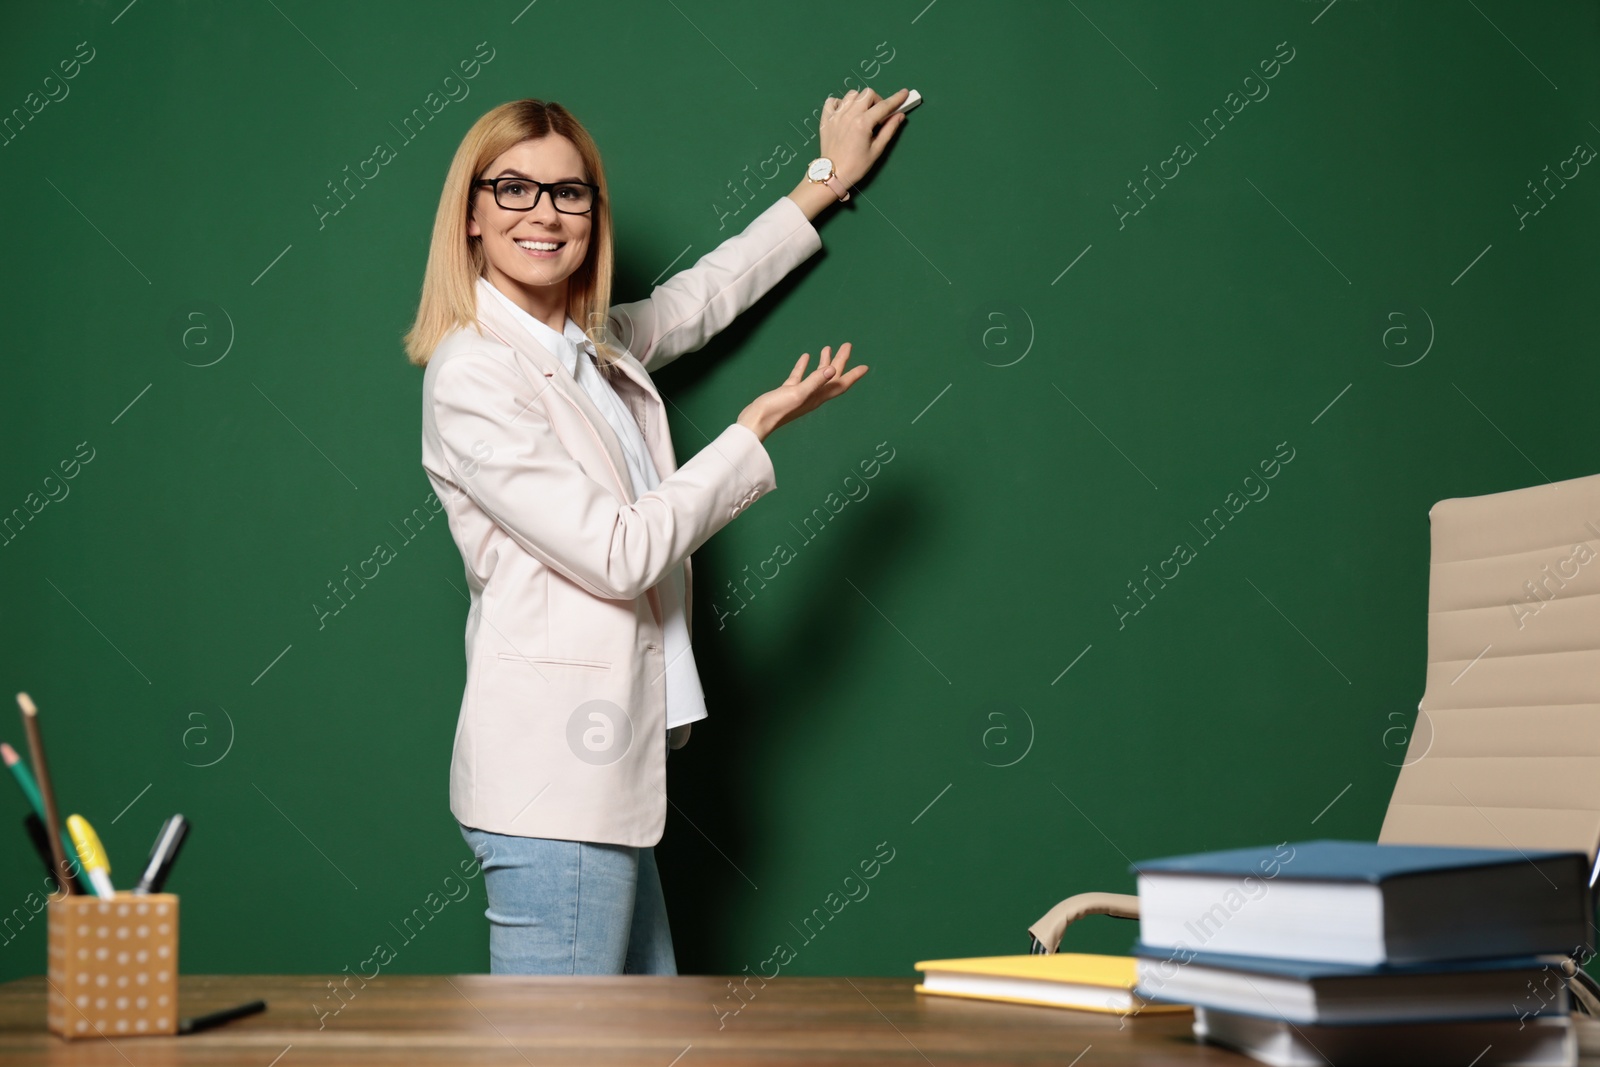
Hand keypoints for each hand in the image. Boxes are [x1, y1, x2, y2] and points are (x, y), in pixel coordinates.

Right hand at [737, 343, 867, 441]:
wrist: (756, 421)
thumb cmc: (776, 410)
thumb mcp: (797, 393)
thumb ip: (815, 381)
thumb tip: (833, 369)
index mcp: (818, 397)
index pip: (840, 384)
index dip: (853, 375)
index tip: (866, 366)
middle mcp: (813, 396)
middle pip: (832, 376)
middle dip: (841, 361)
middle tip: (847, 345)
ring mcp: (800, 394)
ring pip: (817, 375)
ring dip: (824, 362)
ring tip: (828, 348)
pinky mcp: (787, 392)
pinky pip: (799, 377)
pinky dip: (804, 366)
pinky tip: (805, 357)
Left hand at [818, 87, 910, 186]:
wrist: (833, 175)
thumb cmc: (856, 166)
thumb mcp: (877, 150)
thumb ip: (889, 130)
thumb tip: (900, 115)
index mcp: (863, 123)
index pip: (883, 106)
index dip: (896, 99)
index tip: (904, 93)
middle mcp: (849, 115)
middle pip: (867, 94)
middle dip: (876, 101)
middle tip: (877, 115)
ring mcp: (836, 115)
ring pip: (851, 95)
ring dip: (860, 100)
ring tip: (861, 114)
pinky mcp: (826, 119)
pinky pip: (832, 101)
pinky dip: (840, 103)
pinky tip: (844, 113)